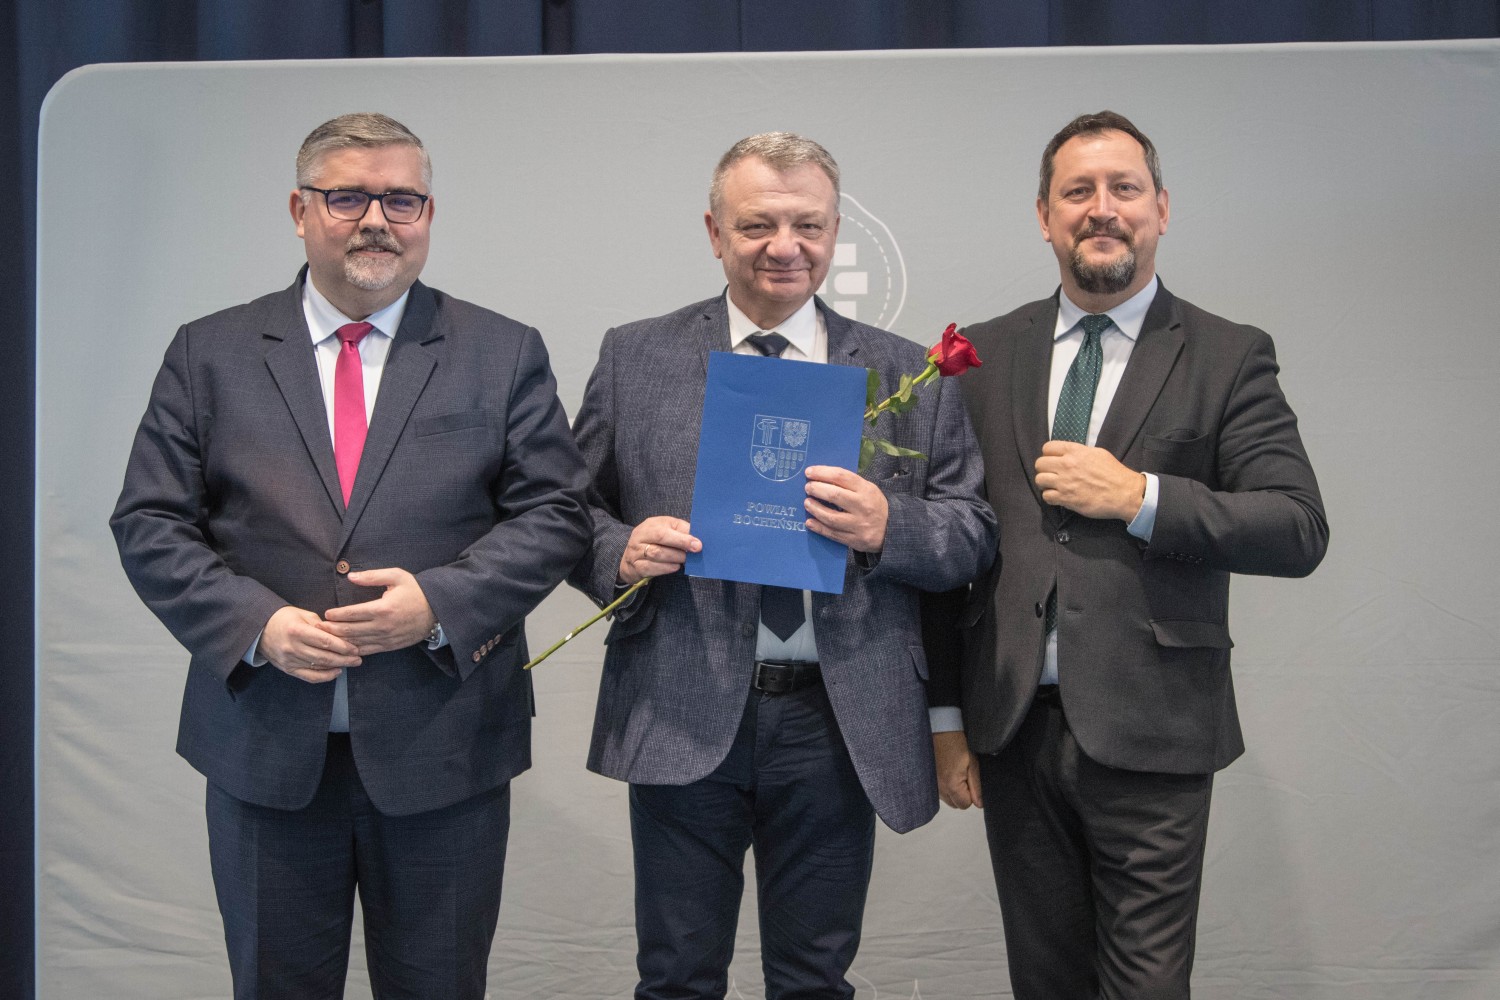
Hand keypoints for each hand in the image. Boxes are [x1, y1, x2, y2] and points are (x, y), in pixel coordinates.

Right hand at [261, 606, 361, 682]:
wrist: (260, 630)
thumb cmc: (284, 618)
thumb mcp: (302, 614)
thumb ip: (321, 624)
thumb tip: (339, 634)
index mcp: (297, 631)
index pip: (325, 641)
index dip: (343, 646)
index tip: (355, 648)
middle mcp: (292, 648)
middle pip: (324, 657)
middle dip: (344, 658)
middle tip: (358, 658)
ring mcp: (290, 661)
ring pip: (319, 667)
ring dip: (338, 666)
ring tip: (351, 663)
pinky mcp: (288, 669)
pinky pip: (310, 677)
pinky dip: (325, 677)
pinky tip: (336, 672)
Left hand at [320, 567, 435, 654]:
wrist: (437, 611)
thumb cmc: (416, 591)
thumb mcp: (397, 576)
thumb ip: (372, 576)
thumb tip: (351, 576)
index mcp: (382, 608)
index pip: (351, 614)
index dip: (335, 615)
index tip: (325, 614)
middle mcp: (382, 626)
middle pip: (350, 631)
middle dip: (332, 630)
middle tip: (318, 628)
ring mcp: (386, 638)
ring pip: (357, 643)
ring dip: (340, 642)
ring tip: (326, 639)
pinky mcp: (390, 646)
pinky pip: (368, 651)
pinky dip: (354, 650)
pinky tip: (345, 648)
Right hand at [619, 516, 700, 584]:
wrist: (632, 556)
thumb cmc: (655, 540)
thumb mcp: (667, 529)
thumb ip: (681, 530)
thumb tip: (698, 538)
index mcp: (649, 525)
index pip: (665, 530)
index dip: (682, 538)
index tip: (698, 545)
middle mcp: (639, 537)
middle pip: (660, 540)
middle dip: (680, 547)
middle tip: (693, 553)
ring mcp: (635, 553)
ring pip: (657, 555)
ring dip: (675, 558)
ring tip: (684, 559)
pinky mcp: (636, 567)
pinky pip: (652, 568)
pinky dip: (666, 568)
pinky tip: (675, 567)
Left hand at [803, 465, 888, 552]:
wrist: (893, 530)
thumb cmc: (875, 505)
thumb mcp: (869, 490)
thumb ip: (849, 484)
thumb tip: (822, 478)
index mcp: (866, 490)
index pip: (841, 476)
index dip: (822, 472)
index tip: (809, 472)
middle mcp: (863, 506)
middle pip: (834, 495)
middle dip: (816, 489)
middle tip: (808, 488)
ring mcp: (858, 524)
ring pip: (831, 517)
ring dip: (815, 509)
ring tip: (807, 503)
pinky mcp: (854, 540)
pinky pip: (832, 534)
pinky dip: (818, 528)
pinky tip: (810, 522)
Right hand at [933, 730, 982, 808]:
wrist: (938, 728)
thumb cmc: (956, 743)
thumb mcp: (972, 763)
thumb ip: (976, 786)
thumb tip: (979, 804)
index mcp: (951, 785)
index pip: (965, 805)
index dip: (971, 794)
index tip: (971, 779)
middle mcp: (938, 788)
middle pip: (955, 804)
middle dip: (962, 795)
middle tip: (964, 775)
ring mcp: (931, 784)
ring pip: (946, 798)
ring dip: (953, 790)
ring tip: (955, 771)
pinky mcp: (927, 778)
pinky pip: (939, 790)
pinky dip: (945, 786)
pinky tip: (947, 770)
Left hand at [1033, 440, 1145, 520]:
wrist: (1124, 493)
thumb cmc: (1114, 473)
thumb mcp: (1098, 453)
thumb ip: (1080, 452)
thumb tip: (1070, 454)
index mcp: (1075, 452)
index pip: (1048, 448)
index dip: (1048, 454)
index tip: (1053, 459)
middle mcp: (1066, 465)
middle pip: (1040, 464)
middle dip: (1044, 469)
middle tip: (1052, 474)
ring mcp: (1064, 482)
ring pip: (1039, 480)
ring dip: (1045, 483)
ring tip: (1053, 486)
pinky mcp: (1066, 498)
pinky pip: (1046, 496)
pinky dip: (1050, 497)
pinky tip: (1058, 496)